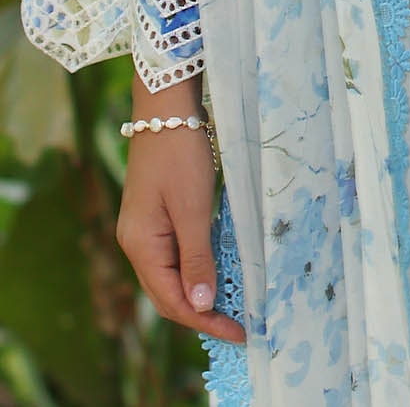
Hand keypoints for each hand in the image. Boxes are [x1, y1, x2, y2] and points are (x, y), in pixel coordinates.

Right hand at [116, 75, 244, 344]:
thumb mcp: (193, 208)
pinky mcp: (155, 216)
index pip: (171, 300)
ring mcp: (144, 229)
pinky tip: (216, 274)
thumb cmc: (180, 154)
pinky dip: (195, 271)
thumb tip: (200, 306)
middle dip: (202, 313)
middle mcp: (137, 242)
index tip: (239, 332)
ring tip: (232, 307)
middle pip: (168, 293)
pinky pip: (174, 256)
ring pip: (171, 276)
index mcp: (140, 245)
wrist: (166, 108)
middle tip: (240, 326)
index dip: (204, 320)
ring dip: (199, 294)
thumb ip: (197, 258)